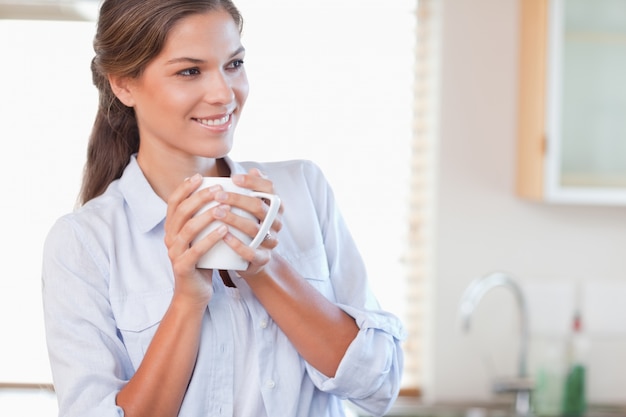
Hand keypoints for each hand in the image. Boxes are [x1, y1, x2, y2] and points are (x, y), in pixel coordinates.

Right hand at [163, 174, 228, 306]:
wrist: (193, 293)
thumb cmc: (202, 261)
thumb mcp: (200, 237)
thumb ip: (204, 219)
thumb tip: (221, 193)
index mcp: (172, 229)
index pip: (173, 203)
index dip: (185, 188)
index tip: (200, 177)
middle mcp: (169, 238)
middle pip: (181, 212)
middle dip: (199, 197)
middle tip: (218, 189)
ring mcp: (174, 253)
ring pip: (188, 229)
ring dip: (206, 215)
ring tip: (223, 206)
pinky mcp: (183, 267)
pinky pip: (196, 250)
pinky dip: (210, 238)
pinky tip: (224, 229)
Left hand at [215, 169, 282, 275]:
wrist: (253, 260)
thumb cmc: (248, 226)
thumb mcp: (252, 208)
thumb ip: (252, 190)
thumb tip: (254, 170)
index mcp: (275, 206)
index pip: (269, 189)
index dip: (253, 182)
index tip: (233, 178)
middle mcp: (275, 222)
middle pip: (259, 207)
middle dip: (238, 200)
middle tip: (217, 196)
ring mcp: (270, 241)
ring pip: (254, 228)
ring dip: (234, 219)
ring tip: (216, 213)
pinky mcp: (263, 258)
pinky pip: (252, 252)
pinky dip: (237, 244)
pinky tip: (224, 236)